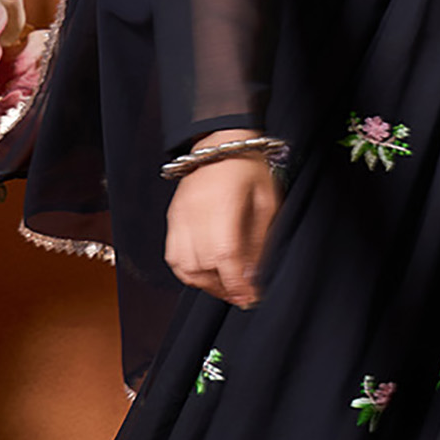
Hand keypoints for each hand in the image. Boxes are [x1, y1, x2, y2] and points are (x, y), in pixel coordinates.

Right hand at [164, 131, 280, 307]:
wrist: (220, 141)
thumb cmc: (248, 167)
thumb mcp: (267, 201)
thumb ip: (259, 240)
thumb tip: (253, 275)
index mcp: (221, 207)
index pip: (225, 258)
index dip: (237, 285)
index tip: (251, 299)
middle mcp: (195, 214)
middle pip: (202, 267)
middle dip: (223, 288)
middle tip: (243, 294)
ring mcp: (180, 217)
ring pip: (184, 267)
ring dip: (205, 284)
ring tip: (225, 286)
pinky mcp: (173, 218)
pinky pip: (173, 256)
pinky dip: (188, 272)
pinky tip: (205, 272)